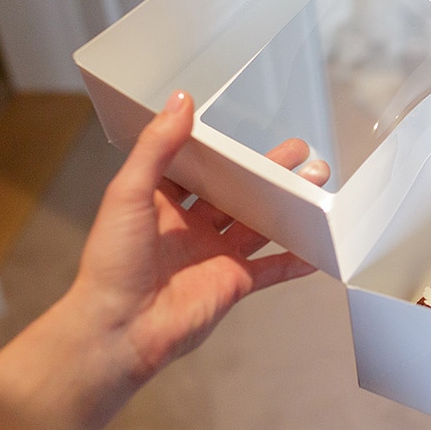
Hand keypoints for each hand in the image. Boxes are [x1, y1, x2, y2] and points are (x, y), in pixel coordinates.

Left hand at [0, 91, 329, 429]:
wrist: (120, 327)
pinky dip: (295, 260)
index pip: (195, 167)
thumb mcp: (128, 193)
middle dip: (266, 172)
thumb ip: (156, 147)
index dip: (218, 149)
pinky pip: (271, 269)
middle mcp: (191, 227)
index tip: (243, 126)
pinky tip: (318, 247)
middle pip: (236, 191)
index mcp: (161, 203)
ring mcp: (214, 256)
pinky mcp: (232, 284)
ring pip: (259, 224)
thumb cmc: (112, 262)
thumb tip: (181, 102)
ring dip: (287, 206)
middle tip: (298, 151)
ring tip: (317, 183)